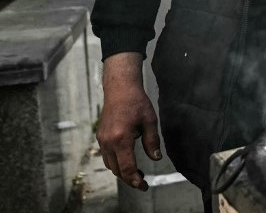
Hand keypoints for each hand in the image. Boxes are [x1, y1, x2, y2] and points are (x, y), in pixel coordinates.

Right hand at [96, 53, 161, 190]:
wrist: (120, 89)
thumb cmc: (136, 102)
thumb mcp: (150, 121)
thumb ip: (152, 141)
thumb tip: (156, 158)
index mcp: (121, 139)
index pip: (127, 167)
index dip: (135, 179)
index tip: (143, 186)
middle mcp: (108, 142)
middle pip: (116, 169)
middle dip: (129, 179)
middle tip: (142, 183)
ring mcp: (102, 140)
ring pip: (110, 164)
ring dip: (122, 172)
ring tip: (136, 173)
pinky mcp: (101, 137)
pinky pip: (107, 156)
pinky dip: (116, 162)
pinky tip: (127, 160)